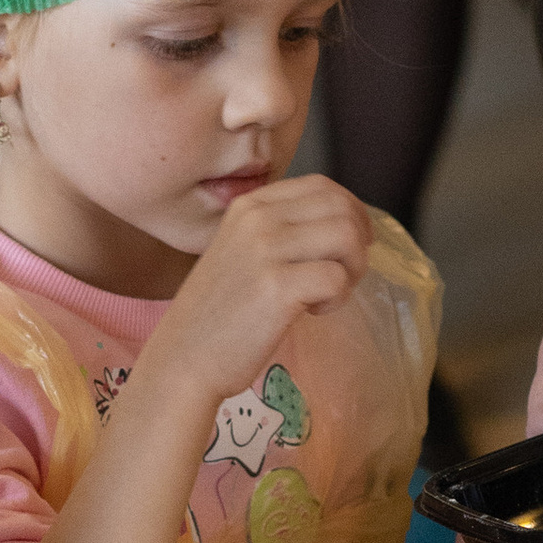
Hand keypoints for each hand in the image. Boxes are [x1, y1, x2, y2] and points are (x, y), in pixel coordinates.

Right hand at [154, 178, 373, 408]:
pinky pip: (336, 278)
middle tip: (345, 275)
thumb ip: (281, 231)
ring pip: (346, 237)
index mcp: (249, 206)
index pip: (321, 186)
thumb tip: (344, 223)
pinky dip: (337, 298)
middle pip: (340, 207)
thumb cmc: (218, 312)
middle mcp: (257, 218)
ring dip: (352, 269)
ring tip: (329, 294)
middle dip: (358, 242)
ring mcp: (265, 250)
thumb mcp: (241, 251)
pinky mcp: (277, 287)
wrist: (184, 356)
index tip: (353, 242)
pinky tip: (312, 312)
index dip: (351, 212)